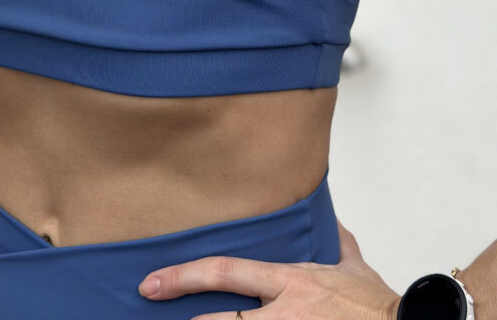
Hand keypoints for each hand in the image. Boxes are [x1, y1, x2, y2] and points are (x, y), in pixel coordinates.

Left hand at [137, 219, 401, 319]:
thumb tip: (328, 218)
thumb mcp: (353, 266)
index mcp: (292, 282)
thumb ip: (335, 242)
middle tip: (148, 299)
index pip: (228, 272)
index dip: (187, 275)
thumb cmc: (379, 305)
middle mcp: (286, 313)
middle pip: (224, 318)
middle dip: (183, 305)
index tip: (154, 281)